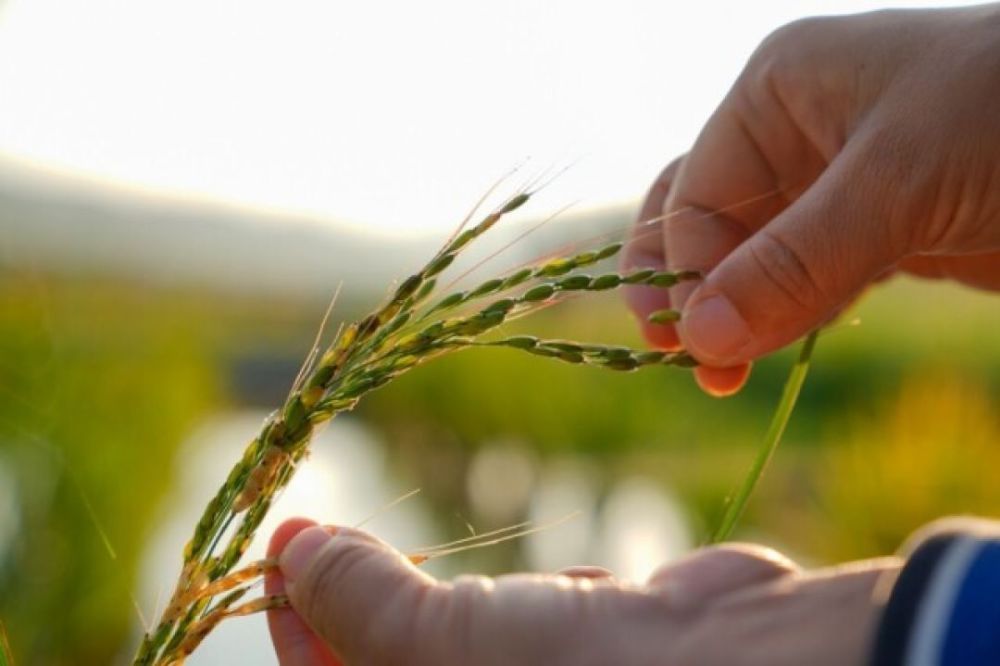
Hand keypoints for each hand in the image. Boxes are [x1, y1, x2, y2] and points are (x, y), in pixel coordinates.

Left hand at [266, 518, 899, 665]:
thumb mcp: (443, 648)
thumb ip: (363, 602)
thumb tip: (292, 553)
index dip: (295, 620)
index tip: (280, 545)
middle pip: (384, 657)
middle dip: (355, 598)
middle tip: (316, 531)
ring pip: (451, 631)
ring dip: (435, 593)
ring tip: (418, 563)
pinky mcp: (588, 648)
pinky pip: (526, 615)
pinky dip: (526, 594)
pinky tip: (569, 593)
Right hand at [623, 6, 999, 395]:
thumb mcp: (901, 180)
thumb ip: (797, 261)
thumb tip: (700, 339)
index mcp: (778, 93)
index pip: (695, 196)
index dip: (689, 275)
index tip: (700, 348)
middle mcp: (793, 136)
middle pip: (702, 223)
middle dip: (689, 290)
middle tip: (691, 361)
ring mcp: (832, 188)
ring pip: (749, 258)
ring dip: (733, 314)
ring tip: (725, 374)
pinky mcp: (874, 233)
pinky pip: (802, 281)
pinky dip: (784, 318)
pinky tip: (774, 348)